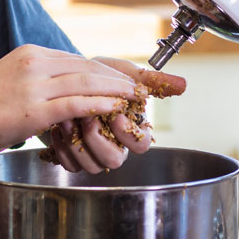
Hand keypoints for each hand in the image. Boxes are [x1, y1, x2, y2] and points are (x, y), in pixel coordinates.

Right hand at [0, 45, 137, 157]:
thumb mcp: (11, 82)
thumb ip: (37, 82)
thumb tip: (60, 91)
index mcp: (30, 54)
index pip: (78, 59)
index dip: (105, 69)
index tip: (124, 78)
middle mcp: (34, 63)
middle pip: (87, 66)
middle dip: (117, 77)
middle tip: (140, 86)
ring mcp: (33, 85)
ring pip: (86, 81)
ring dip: (115, 89)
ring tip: (135, 96)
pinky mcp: (33, 109)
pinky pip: (75, 102)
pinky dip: (100, 103)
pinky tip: (116, 107)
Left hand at [41, 57, 185, 173]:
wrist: (62, 79)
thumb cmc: (95, 76)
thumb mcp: (121, 72)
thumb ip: (150, 79)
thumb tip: (183, 84)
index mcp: (130, 128)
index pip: (141, 144)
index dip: (129, 133)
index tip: (116, 114)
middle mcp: (113, 144)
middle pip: (114, 160)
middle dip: (98, 139)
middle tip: (87, 118)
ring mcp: (92, 154)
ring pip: (90, 166)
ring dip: (77, 141)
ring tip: (66, 118)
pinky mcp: (72, 157)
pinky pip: (69, 165)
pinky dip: (61, 146)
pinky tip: (55, 127)